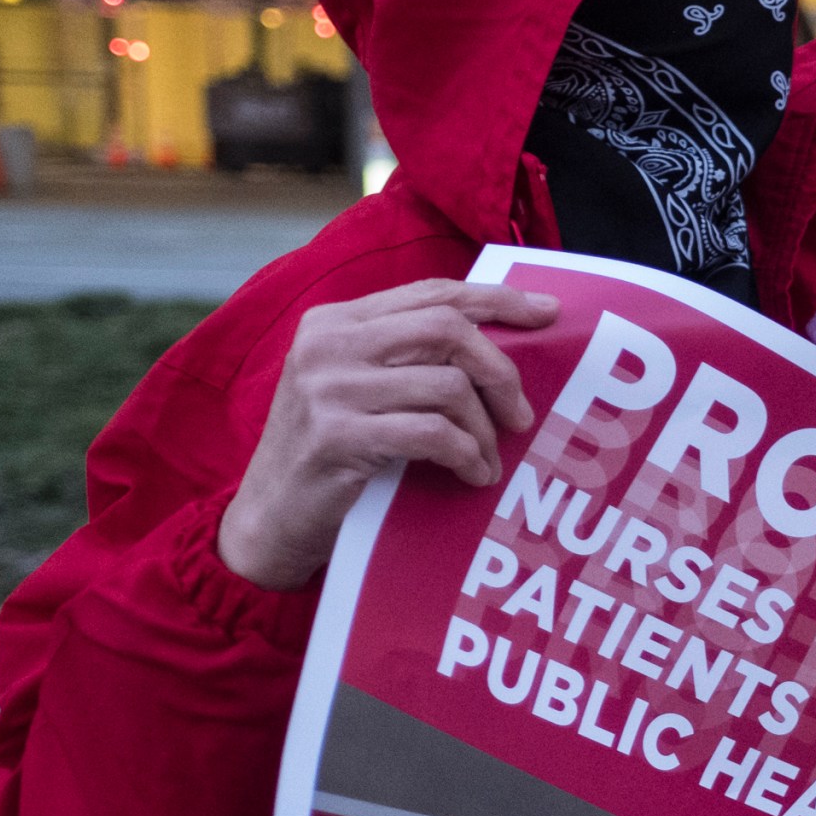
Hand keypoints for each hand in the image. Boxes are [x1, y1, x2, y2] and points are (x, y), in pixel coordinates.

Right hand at [219, 280, 559, 590]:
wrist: (268, 521)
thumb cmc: (329, 454)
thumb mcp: (360, 389)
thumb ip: (408, 357)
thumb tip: (501, 342)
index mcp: (337, 321)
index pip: (432, 293)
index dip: (496, 299)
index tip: (547, 313)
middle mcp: (328, 344)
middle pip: (447, 329)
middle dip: (499, 370)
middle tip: (521, 415)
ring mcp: (328, 389)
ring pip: (447, 386)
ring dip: (484, 429)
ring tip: (491, 459)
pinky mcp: (336, 437)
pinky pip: (431, 434)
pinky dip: (466, 455)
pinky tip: (472, 474)